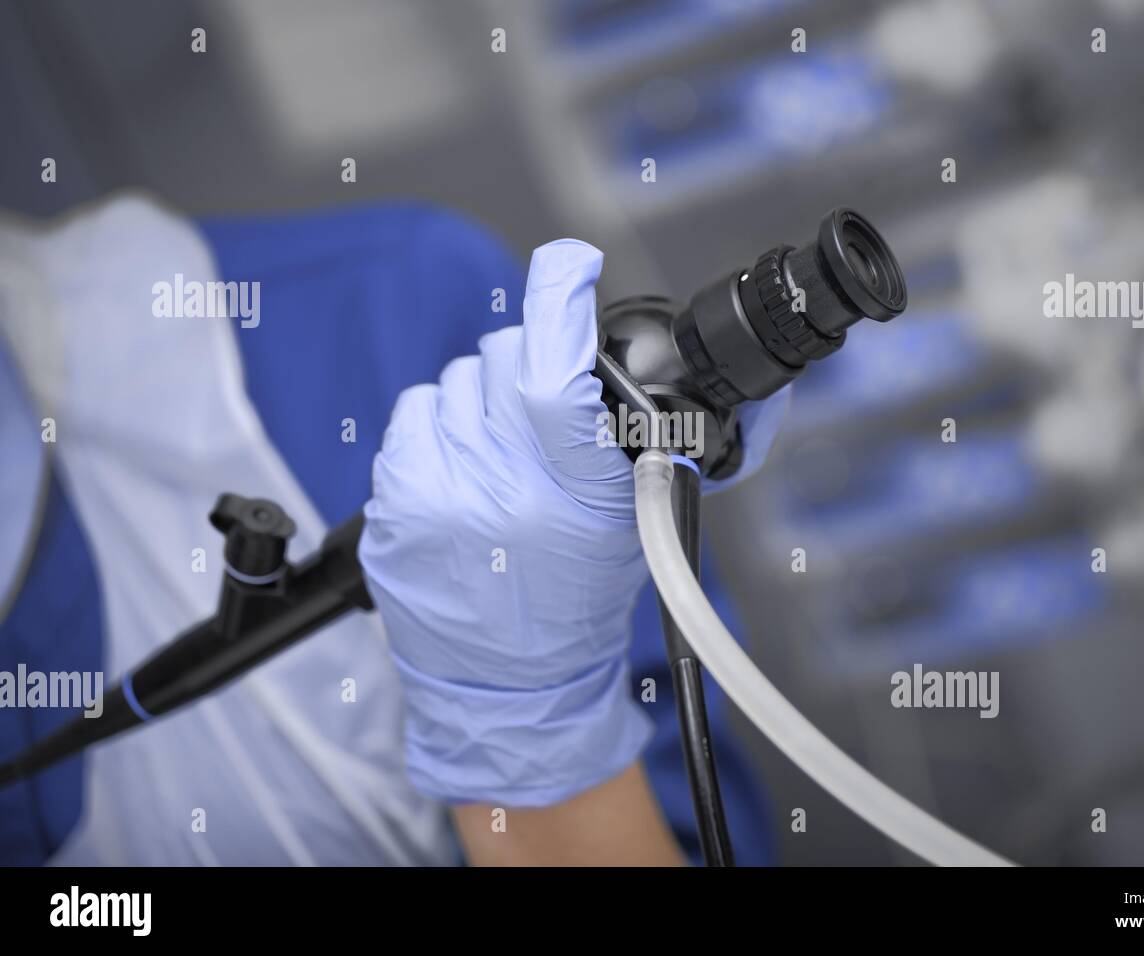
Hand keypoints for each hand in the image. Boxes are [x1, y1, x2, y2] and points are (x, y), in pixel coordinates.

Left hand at [360, 239, 787, 807]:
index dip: (560, 296)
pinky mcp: (393, 503)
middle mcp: (505, 491)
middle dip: (531, 362)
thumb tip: (733, 391)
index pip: (556, 373)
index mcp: (581, 494)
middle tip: (542, 413)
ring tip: (501, 455)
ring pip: (458, 376)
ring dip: (484, 398)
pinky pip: (415, 409)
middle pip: (506, 353)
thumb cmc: (582, 598)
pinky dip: (441, 425)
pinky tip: (461, 467)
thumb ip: (663, 447)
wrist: (509, 685)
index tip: (570, 261)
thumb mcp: (643, 523)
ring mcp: (440, 496)